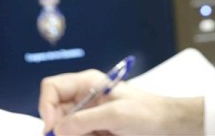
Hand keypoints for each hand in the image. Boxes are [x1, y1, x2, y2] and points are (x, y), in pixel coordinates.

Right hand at [39, 69, 203, 135]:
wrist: (169, 126)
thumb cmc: (148, 113)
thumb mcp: (115, 115)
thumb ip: (84, 120)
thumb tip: (57, 129)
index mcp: (87, 83)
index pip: (52, 88)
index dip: (46, 106)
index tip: (54, 128)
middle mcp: (84, 98)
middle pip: (55, 114)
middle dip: (61, 129)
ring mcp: (88, 116)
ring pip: (66, 130)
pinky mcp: (94, 131)